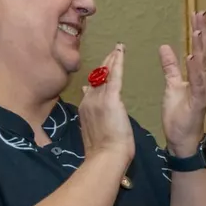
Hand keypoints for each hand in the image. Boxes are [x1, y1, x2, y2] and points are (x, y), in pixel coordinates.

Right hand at [79, 44, 134, 164]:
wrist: (106, 157)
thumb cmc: (104, 150)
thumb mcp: (93, 130)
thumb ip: (91, 114)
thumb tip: (87, 98)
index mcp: (85, 109)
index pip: (91, 88)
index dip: (97, 78)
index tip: (101, 69)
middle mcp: (88, 101)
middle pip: (96, 78)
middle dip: (104, 65)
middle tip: (112, 52)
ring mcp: (97, 99)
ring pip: (105, 74)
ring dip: (111, 60)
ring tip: (117, 49)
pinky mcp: (110, 99)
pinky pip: (114, 76)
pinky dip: (117, 62)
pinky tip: (120, 52)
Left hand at [160, 11, 205, 157]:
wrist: (183, 139)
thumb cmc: (180, 115)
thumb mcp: (172, 86)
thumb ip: (170, 67)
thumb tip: (165, 47)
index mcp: (197, 76)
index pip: (199, 49)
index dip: (199, 32)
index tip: (197, 15)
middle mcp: (203, 80)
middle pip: (204, 52)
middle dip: (203, 33)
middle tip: (201, 14)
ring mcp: (203, 90)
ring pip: (203, 64)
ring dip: (201, 47)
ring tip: (198, 30)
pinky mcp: (198, 101)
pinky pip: (198, 83)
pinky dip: (196, 69)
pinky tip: (194, 56)